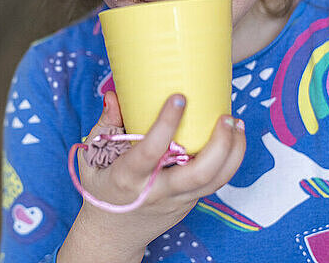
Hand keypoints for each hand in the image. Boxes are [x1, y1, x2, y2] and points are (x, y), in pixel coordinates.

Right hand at [76, 91, 245, 251]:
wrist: (112, 234)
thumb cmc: (101, 188)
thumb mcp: (92, 158)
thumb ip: (104, 125)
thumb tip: (114, 96)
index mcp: (127, 177)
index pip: (151, 151)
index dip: (166, 124)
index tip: (179, 99)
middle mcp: (156, 191)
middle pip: (197, 174)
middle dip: (219, 144)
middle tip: (225, 116)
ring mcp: (175, 200)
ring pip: (214, 181)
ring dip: (233, 152)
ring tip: (236, 123)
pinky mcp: (187, 203)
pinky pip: (212, 183)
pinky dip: (228, 161)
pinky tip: (232, 138)